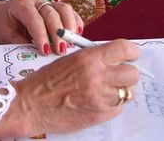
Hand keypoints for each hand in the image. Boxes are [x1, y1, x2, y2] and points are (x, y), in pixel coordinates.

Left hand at [0, 0, 83, 55]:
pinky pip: (69, 12)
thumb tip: (36, 57)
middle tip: (61, 51)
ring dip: (70, 27)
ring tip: (71, 44)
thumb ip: (20, 45)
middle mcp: (35, 1)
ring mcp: (47, 2)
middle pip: (52, 13)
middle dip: (58, 34)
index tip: (46, 52)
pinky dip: (75, 22)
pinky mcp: (54, 7)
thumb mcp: (5, 37)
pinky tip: (77, 35)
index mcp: (21, 6)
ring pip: (64, 9)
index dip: (41, 36)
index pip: (34, 19)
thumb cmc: (1, 25)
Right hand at [0, 39, 142, 137]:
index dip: (132, 52)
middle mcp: (98, 76)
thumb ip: (93, 59)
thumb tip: (113, 59)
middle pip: (132, 73)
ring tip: (111, 89)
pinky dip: (115, 104)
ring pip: (129, 92)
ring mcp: (100, 98)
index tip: (132, 55)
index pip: (125, 49)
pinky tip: (103, 101)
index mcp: (89, 58)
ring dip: (123, 90)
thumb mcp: (69, 60)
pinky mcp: (99, 115)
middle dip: (129, 73)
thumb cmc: (45, 82)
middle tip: (121, 74)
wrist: (30, 105)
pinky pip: (120, 107)